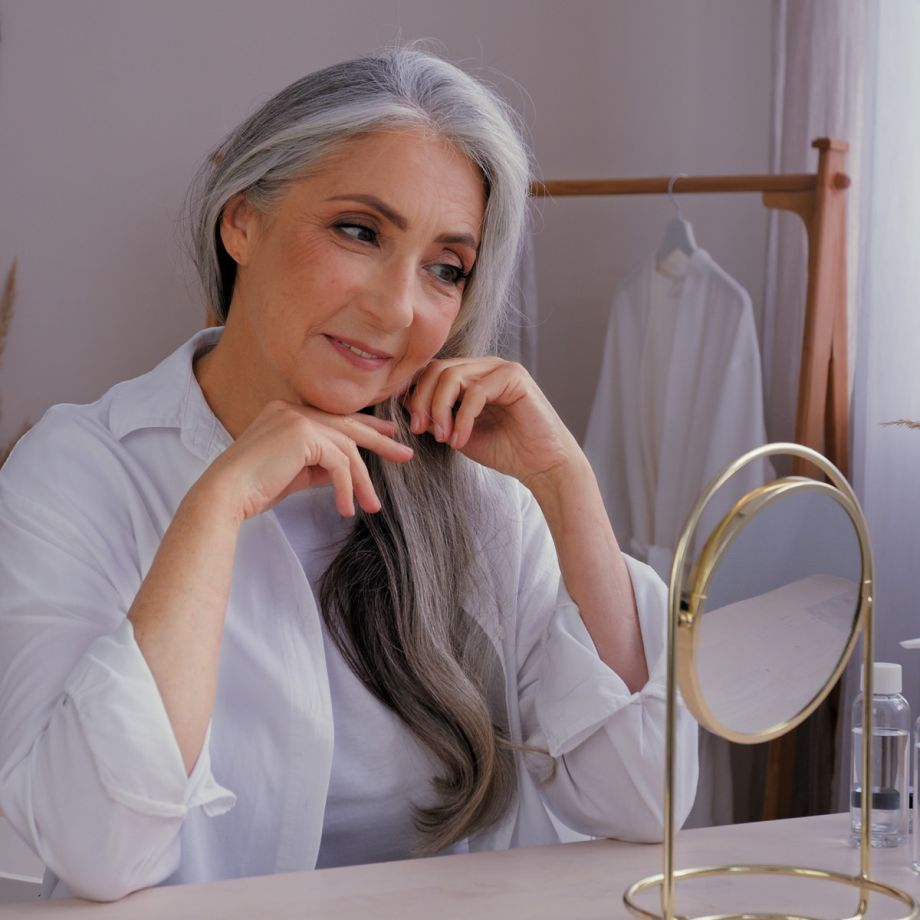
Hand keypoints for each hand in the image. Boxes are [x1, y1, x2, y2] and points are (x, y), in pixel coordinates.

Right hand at [197, 399, 413, 520]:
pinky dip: (347, 487)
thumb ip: (320, 464)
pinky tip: (346, 508)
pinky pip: (339, 463)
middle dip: (380, 441)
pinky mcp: (303, 435)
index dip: (365, 426)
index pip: (335, 419)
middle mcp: (293, 409)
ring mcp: (298, 418)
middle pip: (348, 426)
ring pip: (347, 449)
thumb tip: (346, 470)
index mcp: (288, 413)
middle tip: (405, 455)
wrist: (226, 495)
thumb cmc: (255, 488)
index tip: (388, 436)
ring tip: (372, 506)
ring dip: (362, 481)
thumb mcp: (296, 472)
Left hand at [404, 357, 580, 486]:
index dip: (415, 394)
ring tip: (444, 438)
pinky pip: (476, 391)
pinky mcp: (515, 377)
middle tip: (420, 429)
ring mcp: (500, 368)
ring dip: (440, 409)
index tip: (412, 426)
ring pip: (453, 376)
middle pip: (438, 369)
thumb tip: (404, 402)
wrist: (542, 465)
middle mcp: (485, 366)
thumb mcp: (458, 433)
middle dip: (423, 400)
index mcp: (471, 376)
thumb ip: (436, 416)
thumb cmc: (504, 450)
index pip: (432, 371)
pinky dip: (463, 418)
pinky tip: (460, 440)